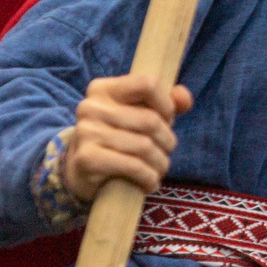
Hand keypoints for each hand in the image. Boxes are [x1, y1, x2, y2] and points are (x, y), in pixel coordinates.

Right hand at [62, 74, 192, 200]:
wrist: (81, 170)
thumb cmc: (118, 137)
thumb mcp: (139, 115)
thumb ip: (166, 103)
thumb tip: (185, 99)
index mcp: (103, 89)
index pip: (148, 84)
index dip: (167, 104)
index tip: (168, 120)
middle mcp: (91, 106)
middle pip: (150, 120)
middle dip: (167, 141)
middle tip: (165, 152)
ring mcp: (86, 132)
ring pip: (144, 146)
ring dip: (160, 163)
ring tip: (159, 169)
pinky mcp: (87, 158)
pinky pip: (133, 166)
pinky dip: (149, 177)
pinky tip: (149, 182)